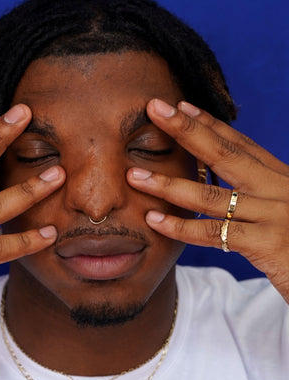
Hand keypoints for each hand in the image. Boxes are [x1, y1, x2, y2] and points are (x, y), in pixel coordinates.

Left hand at [127, 98, 288, 303]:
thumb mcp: (282, 209)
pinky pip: (214, 232)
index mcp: (280, 178)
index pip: (238, 144)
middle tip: (154, 109)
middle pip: (224, 154)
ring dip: (168, 184)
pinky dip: (181, 227)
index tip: (180, 106)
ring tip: (134, 176)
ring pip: (210, 195)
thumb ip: (257, 195)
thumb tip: (225, 188)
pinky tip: (153, 220)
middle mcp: (278, 188)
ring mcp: (275, 214)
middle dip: (185, 130)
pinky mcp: (270, 244)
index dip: (209, 123)